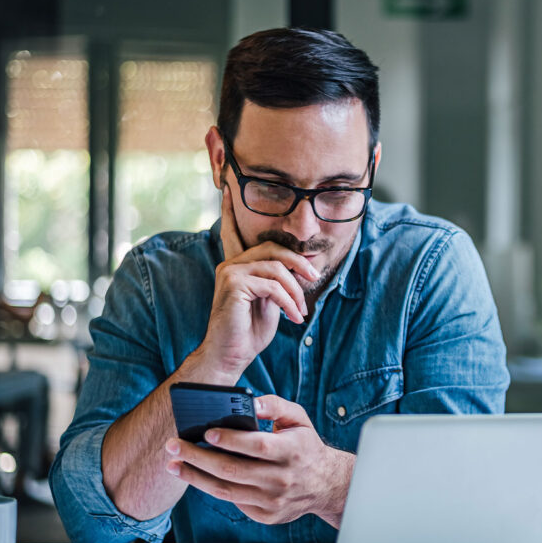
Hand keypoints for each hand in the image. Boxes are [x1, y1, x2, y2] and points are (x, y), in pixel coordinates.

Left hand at [163, 395, 353, 527]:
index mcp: (293, 451)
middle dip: (198, 457)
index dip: (230, 440)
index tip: (207, 432)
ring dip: (195, 477)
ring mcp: (273, 500)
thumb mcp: (299, 419)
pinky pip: (233, 501)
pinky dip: (212, 488)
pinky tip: (198, 476)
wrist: (325, 484)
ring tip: (174, 464)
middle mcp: (283, 479)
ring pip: (226, 490)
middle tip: (174, 445)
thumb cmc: (305, 447)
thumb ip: (275, 405)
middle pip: (233, 469)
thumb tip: (251, 403)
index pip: (257, 446)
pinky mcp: (266, 515)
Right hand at [200, 184, 320, 377]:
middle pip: (273, 248)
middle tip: (313, 277)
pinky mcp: (233, 284)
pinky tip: (293, 317)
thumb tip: (303, 264)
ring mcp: (230, 272)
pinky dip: (288, 302)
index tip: (228, 188)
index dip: (230, 211)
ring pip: (276, 267)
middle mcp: (231, 264)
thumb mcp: (271, 301)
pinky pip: (272, 285)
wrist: (232, 354)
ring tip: (300, 310)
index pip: (234, 233)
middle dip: (298, 262)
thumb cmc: (251, 330)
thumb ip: (279, 280)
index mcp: (238, 265)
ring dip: (295, 291)